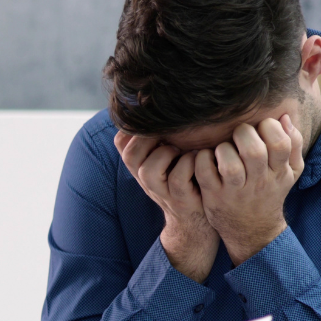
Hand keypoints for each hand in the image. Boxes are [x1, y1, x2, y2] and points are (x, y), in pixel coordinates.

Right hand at [116, 131, 219, 282]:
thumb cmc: (186, 180)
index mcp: (140, 167)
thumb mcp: (167, 159)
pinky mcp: (182, 200)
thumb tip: (152, 102)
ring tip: (180, 150)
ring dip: (167, 153)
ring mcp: (163, 193)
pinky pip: (178, 177)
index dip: (134, 128)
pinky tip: (197, 159)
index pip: (121, 142)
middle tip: (168, 136)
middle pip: (131, 155)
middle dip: (150, 139)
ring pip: (149, 170)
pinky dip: (189, 162)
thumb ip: (159, 138)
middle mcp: (146, 181)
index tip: (154, 124)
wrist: (198, 218)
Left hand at [195, 115, 303, 262]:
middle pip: (253, 151)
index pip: (280, 143)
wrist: (252, 230)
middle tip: (239, 136)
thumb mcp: (290, 172)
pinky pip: (204, 172)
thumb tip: (283, 117)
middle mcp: (258, 182)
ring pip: (229, 165)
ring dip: (224, 149)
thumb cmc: (270, 191)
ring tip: (224, 149)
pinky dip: (202, 159)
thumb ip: (294, 144)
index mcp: (278, 172)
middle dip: (244, 134)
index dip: (269, 127)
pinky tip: (207, 157)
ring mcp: (234, 191)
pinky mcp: (213, 196)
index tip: (261, 128)